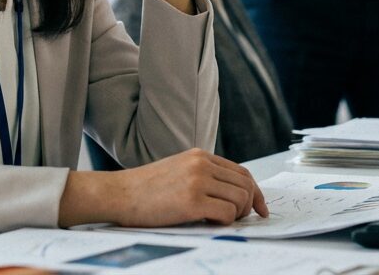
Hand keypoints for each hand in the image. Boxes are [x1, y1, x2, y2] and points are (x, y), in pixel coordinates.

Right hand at [58, 148, 267, 227]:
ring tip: (220, 221)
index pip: (242, 172)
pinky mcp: (191, 201)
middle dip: (250, 206)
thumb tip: (233, 195)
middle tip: (241, 219)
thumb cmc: (145, 189)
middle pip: (245, 185)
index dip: (256, 192)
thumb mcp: (178, 170)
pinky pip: (226, 214)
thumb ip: (203, 175)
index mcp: (200, 156)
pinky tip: (210, 223)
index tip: (260, 208)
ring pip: (240, 199)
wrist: (118, 194)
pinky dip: (225, 222)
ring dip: (237, 215)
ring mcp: (197, 181)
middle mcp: (201, 164)